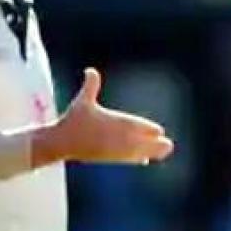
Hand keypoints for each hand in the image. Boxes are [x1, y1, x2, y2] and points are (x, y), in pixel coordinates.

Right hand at [47, 68, 173, 163]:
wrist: (62, 142)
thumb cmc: (72, 119)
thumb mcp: (82, 101)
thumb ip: (91, 85)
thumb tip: (90, 70)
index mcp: (115, 122)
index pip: (138, 126)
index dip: (149, 129)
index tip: (159, 131)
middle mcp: (118, 137)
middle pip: (142, 142)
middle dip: (156, 143)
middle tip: (168, 145)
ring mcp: (114, 149)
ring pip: (138, 152)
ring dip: (151, 152)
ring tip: (164, 152)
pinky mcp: (108, 158)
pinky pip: (126, 159)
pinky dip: (137, 158)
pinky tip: (144, 160)